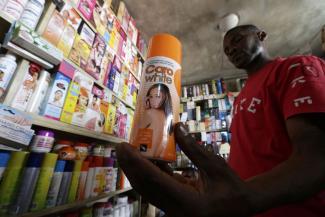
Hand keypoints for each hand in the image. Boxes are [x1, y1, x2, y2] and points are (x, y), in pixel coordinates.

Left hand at [117, 123, 255, 216]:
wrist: (242, 207)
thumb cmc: (233, 188)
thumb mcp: (216, 166)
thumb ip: (194, 149)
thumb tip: (176, 127)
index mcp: (188, 203)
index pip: (155, 180)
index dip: (136, 163)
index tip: (124, 147)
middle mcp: (176, 210)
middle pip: (145, 186)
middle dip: (130, 166)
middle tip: (122, 146)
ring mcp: (174, 210)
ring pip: (148, 189)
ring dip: (137, 170)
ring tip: (129, 152)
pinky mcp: (175, 205)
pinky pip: (157, 189)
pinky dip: (150, 174)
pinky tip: (146, 159)